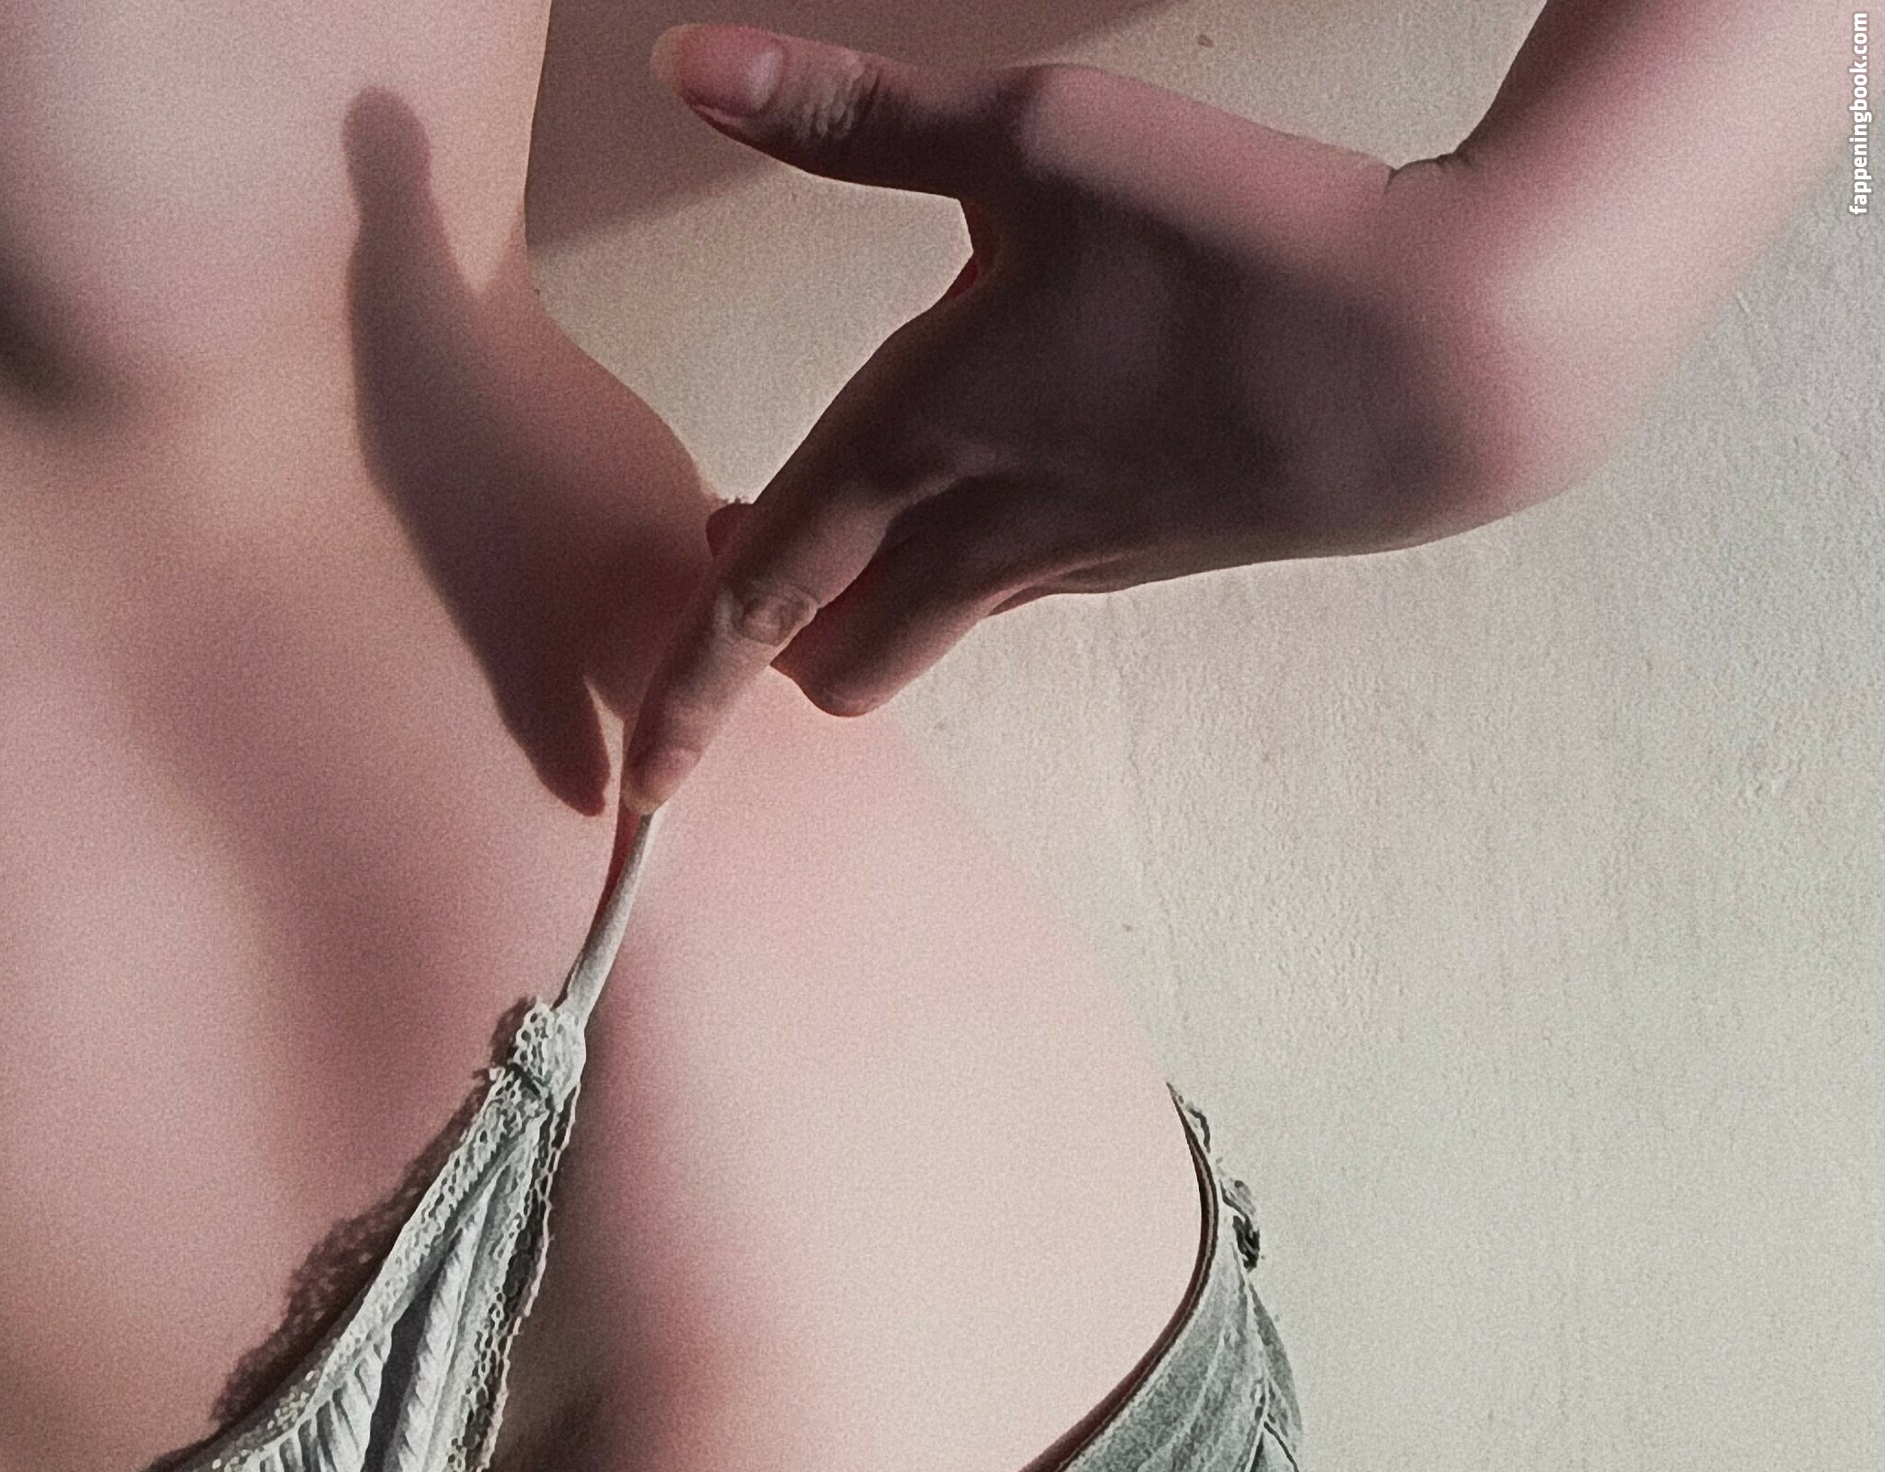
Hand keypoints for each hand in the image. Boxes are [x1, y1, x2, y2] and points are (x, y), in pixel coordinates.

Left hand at [620, 24, 1538, 815]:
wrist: (1449, 357)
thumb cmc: (1236, 234)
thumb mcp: (1034, 138)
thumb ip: (851, 116)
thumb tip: (685, 62)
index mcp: (928, 435)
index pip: (762, 594)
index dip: (687, 691)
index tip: (635, 787)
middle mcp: (992, 526)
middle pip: (844, 650)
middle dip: (770, 660)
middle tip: (721, 601)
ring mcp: (1080, 554)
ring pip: (933, 631)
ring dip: (864, 619)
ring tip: (831, 567)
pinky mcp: (1154, 548)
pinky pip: (1019, 590)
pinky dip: (959, 581)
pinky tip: (984, 512)